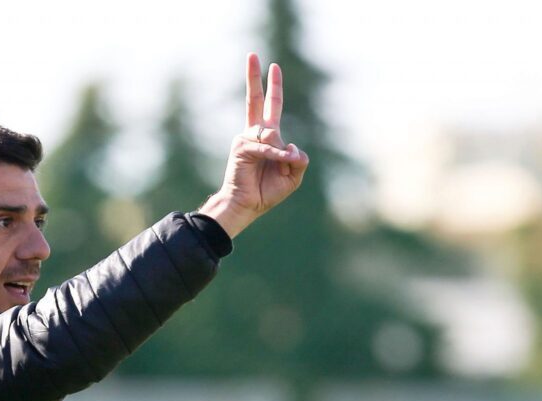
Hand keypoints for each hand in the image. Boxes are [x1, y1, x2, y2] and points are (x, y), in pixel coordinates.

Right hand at [200, 53, 309, 237]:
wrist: (246, 205)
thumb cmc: (266, 192)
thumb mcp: (293, 175)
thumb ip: (299, 160)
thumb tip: (292, 146)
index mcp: (267, 138)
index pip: (271, 107)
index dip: (274, 87)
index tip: (273, 67)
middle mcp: (254, 134)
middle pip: (256, 100)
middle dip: (255, 77)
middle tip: (253, 55)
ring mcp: (246, 139)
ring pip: (275, 134)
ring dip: (283, 156)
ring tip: (280, 168)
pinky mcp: (242, 147)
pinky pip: (267, 146)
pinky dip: (276, 155)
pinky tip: (281, 160)